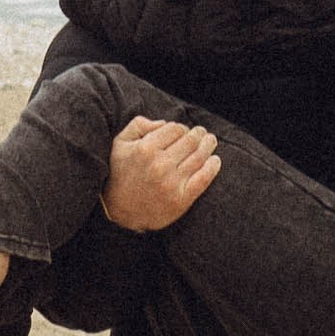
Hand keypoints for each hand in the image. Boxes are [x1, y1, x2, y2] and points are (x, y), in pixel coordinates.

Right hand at [100, 115, 221, 232]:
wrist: (119, 212)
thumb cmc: (120, 174)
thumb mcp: (120, 144)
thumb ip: (139, 125)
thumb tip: (164, 123)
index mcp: (145, 149)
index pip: (175, 129)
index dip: (182, 128)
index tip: (183, 131)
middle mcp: (159, 165)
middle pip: (190, 141)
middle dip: (199, 134)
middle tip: (202, 133)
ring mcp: (172, 183)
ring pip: (199, 156)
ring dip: (208, 146)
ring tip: (210, 141)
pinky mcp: (181, 199)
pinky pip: (204, 178)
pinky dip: (213, 167)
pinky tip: (215, 160)